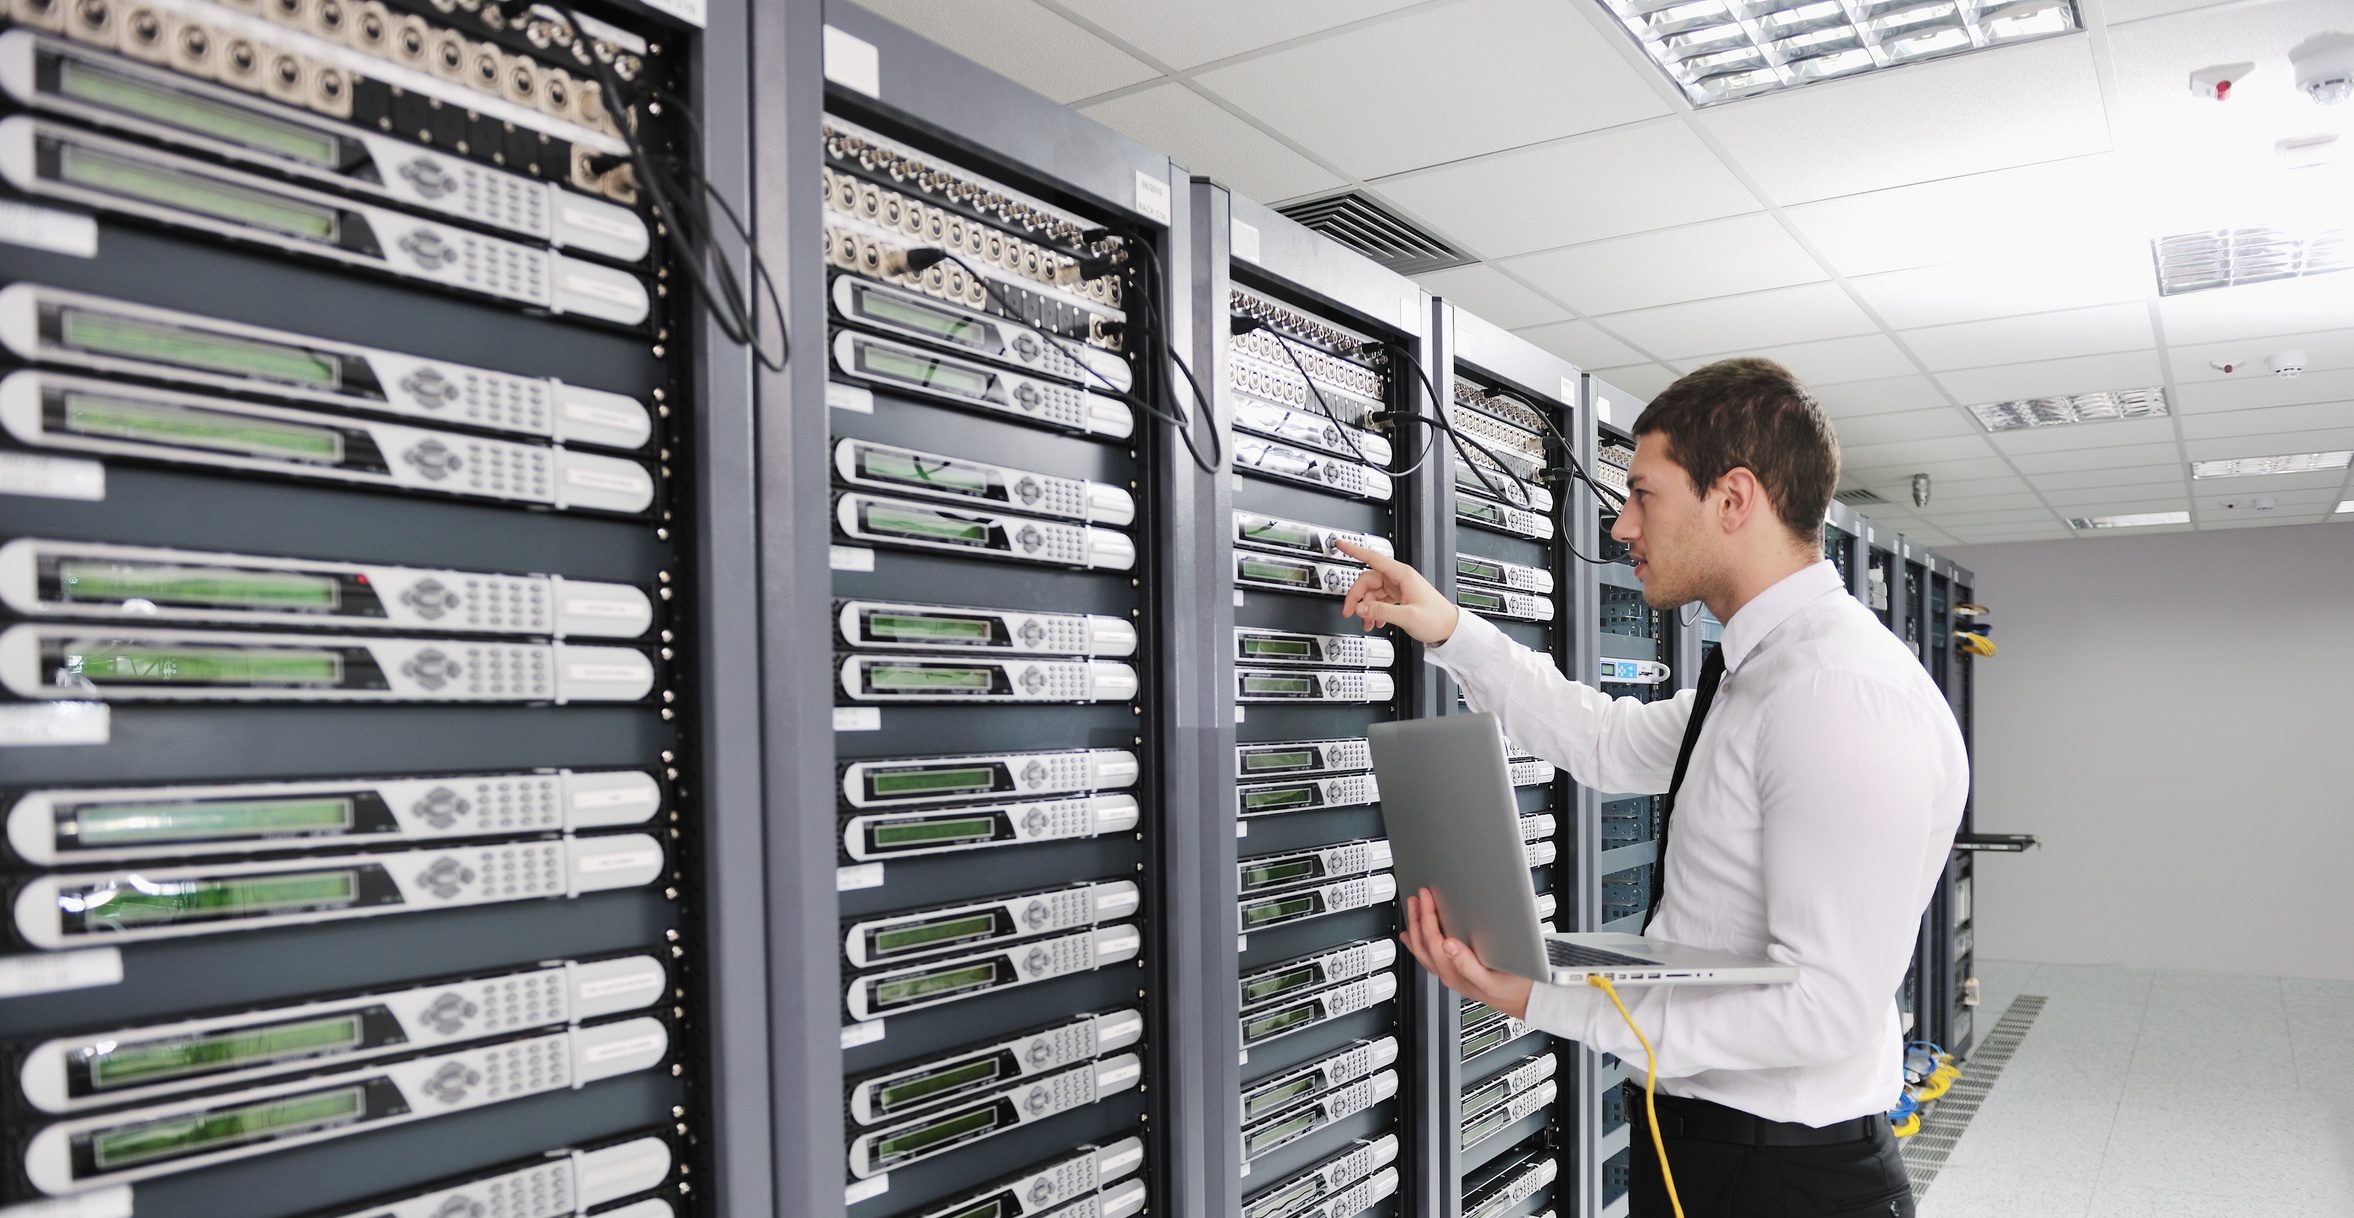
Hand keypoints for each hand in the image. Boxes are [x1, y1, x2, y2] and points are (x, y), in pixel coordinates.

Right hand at [1336, 541, 1459, 644]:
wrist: (1449, 628)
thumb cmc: (1436, 619)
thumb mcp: (1408, 616)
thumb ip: (1381, 611)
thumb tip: (1361, 608)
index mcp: (1402, 575)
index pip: (1373, 558)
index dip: (1354, 551)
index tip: (1341, 544)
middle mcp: (1399, 578)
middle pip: (1367, 580)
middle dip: (1356, 596)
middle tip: (1349, 611)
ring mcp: (1398, 588)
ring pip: (1372, 592)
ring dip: (1366, 608)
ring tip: (1367, 622)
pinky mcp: (1399, 597)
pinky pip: (1379, 600)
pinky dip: (1374, 611)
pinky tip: (1376, 621)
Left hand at [1399, 887, 1532, 1019]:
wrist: (1524, 1001)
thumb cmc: (1513, 989)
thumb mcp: (1493, 980)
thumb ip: (1468, 965)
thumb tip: (1448, 945)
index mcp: (1456, 973)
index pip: (1433, 942)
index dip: (1427, 917)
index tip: (1427, 898)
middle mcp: (1448, 975)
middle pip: (1423, 945)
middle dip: (1417, 919)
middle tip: (1416, 897)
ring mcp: (1449, 974)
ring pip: (1422, 951)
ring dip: (1416, 928)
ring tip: (1413, 909)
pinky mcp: (1454, 972)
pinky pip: (1427, 956)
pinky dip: (1417, 942)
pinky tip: (1414, 935)